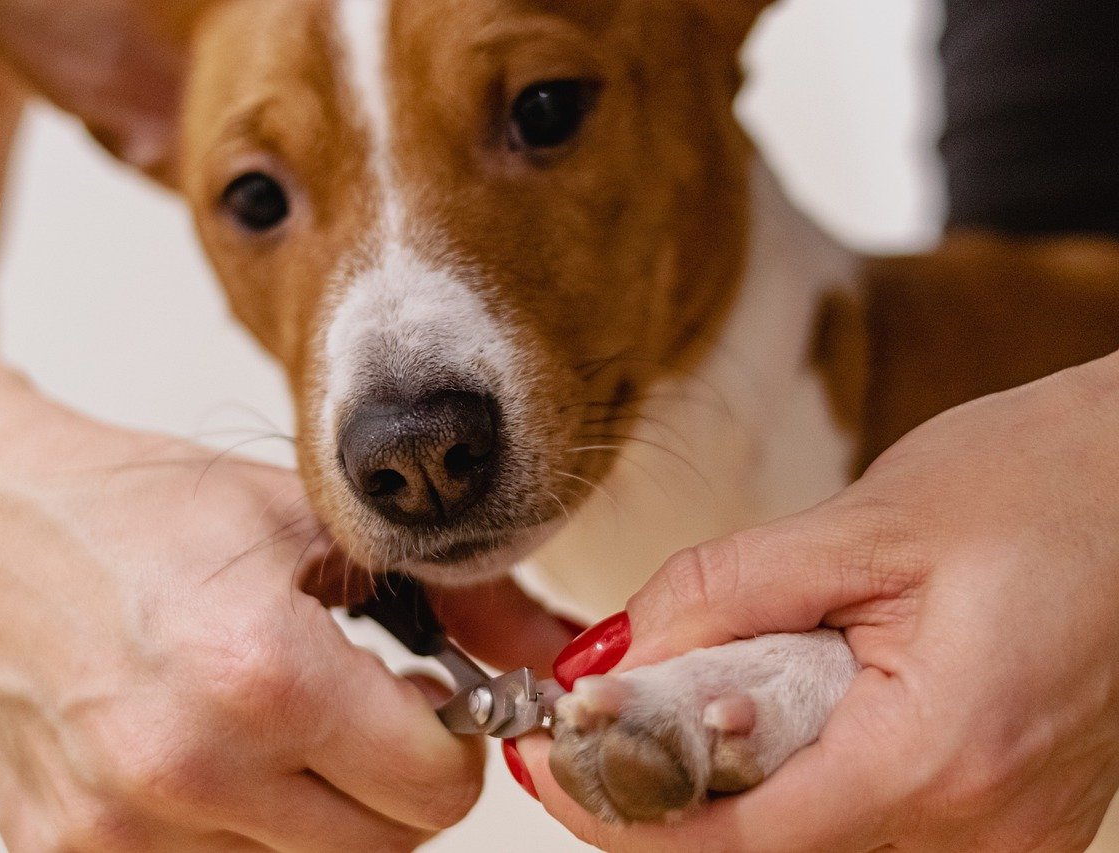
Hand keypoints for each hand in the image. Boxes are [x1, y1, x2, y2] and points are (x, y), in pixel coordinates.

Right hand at [0, 400, 571, 850]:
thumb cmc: (145, 508)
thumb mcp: (312, 522)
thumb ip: (457, 596)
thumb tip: (557, 655)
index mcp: (261, 676)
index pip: (436, 793)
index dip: (455, 743)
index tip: (435, 704)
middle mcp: (184, 770)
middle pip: (381, 849)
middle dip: (397, 783)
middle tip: (367, 712)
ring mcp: (117, 829)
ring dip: (318, 811)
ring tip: (280, 721)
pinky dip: (240, 828)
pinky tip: (217, 750)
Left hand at [520, 353, 1118, 850]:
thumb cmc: (1043, 484)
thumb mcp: (865, 523)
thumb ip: (725, 594)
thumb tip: (617, 655)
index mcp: (942, 758)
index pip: (739, 842)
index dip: (623, 807)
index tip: (547, 760)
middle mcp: (983, 829)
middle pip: (773, 850)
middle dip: (670, 790)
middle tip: (607, 712)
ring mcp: (1005, 834)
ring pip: (818, 842)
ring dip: (737, 782)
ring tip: (705, 689)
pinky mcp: (1008, 814)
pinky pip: (872, 822)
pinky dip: (803, 776)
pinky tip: (784, 705)